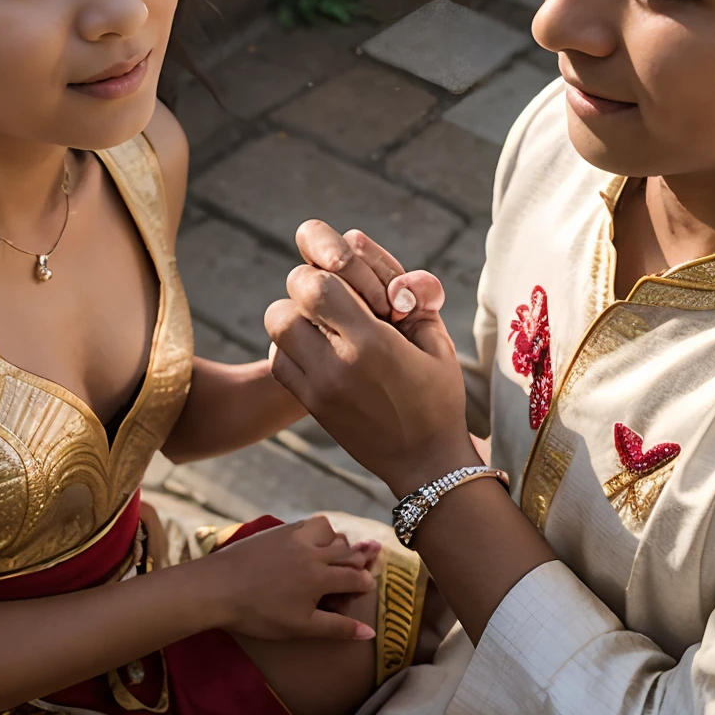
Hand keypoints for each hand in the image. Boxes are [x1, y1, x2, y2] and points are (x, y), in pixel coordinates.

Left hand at [199, 517, 379, 640]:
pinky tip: (314, 539)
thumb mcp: (300, 627)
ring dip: (340, 542)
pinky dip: (319, 530)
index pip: (355, 577)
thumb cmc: (258, 614)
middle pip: (348, 552)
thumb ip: (337, 628)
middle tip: (370, 558)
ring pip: (331, 532)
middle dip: (361, 558)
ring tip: (340, 551)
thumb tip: (370, 633)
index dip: (365, 583)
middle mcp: (313, 552)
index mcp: (321, 578)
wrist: (216, 587)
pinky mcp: (279, 531)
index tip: (368, 588)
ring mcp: (295, 537)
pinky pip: (309, 523)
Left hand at [266, 224, 475, 495]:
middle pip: (288, 300)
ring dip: (298, 317)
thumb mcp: (436, 339)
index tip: (356, 286)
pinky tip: (322, 350)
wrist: (425, 464)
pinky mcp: (308, 405)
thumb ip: (409, 291)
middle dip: (312, 290)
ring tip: (331, 326)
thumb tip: (369, 250)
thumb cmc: (438, 396)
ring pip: (276, 328)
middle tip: (341, 303)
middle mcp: (336, 365)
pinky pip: (277, 361)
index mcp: (371, 344)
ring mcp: (317, 388)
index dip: (330, 271)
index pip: (317, 283)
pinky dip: (290, 347)